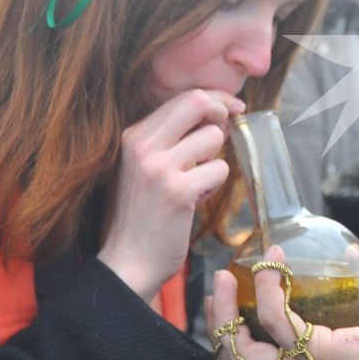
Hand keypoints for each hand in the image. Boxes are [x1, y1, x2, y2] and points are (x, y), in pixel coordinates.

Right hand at [98, 89, 243, 300]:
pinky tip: (197, 199)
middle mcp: (142, 145)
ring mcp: (158, 167)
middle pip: (198, 102)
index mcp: (132, 135)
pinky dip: (215, 185)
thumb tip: (215, 114)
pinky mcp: (178, 191)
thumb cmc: (141, 215)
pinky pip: (219, 170)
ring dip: (215, 160)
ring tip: (197, 182)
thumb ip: (170, 140)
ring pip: (214, 138)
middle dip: (222, 113)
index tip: (231, 109)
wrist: (126, 262)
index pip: (183, 98)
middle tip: (227, 130)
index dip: (215, 100)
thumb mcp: (144, 167)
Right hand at [212, 245, 358, 359]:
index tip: (226, 294)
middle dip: (216, 322)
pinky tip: (275, 266)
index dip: (228, 333)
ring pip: (242, 352)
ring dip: (229, 310)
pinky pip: (279, 322)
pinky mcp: (320, 356)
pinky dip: (270, 290)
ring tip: (230, 273)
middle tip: (219, 282)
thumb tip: (355, 246)